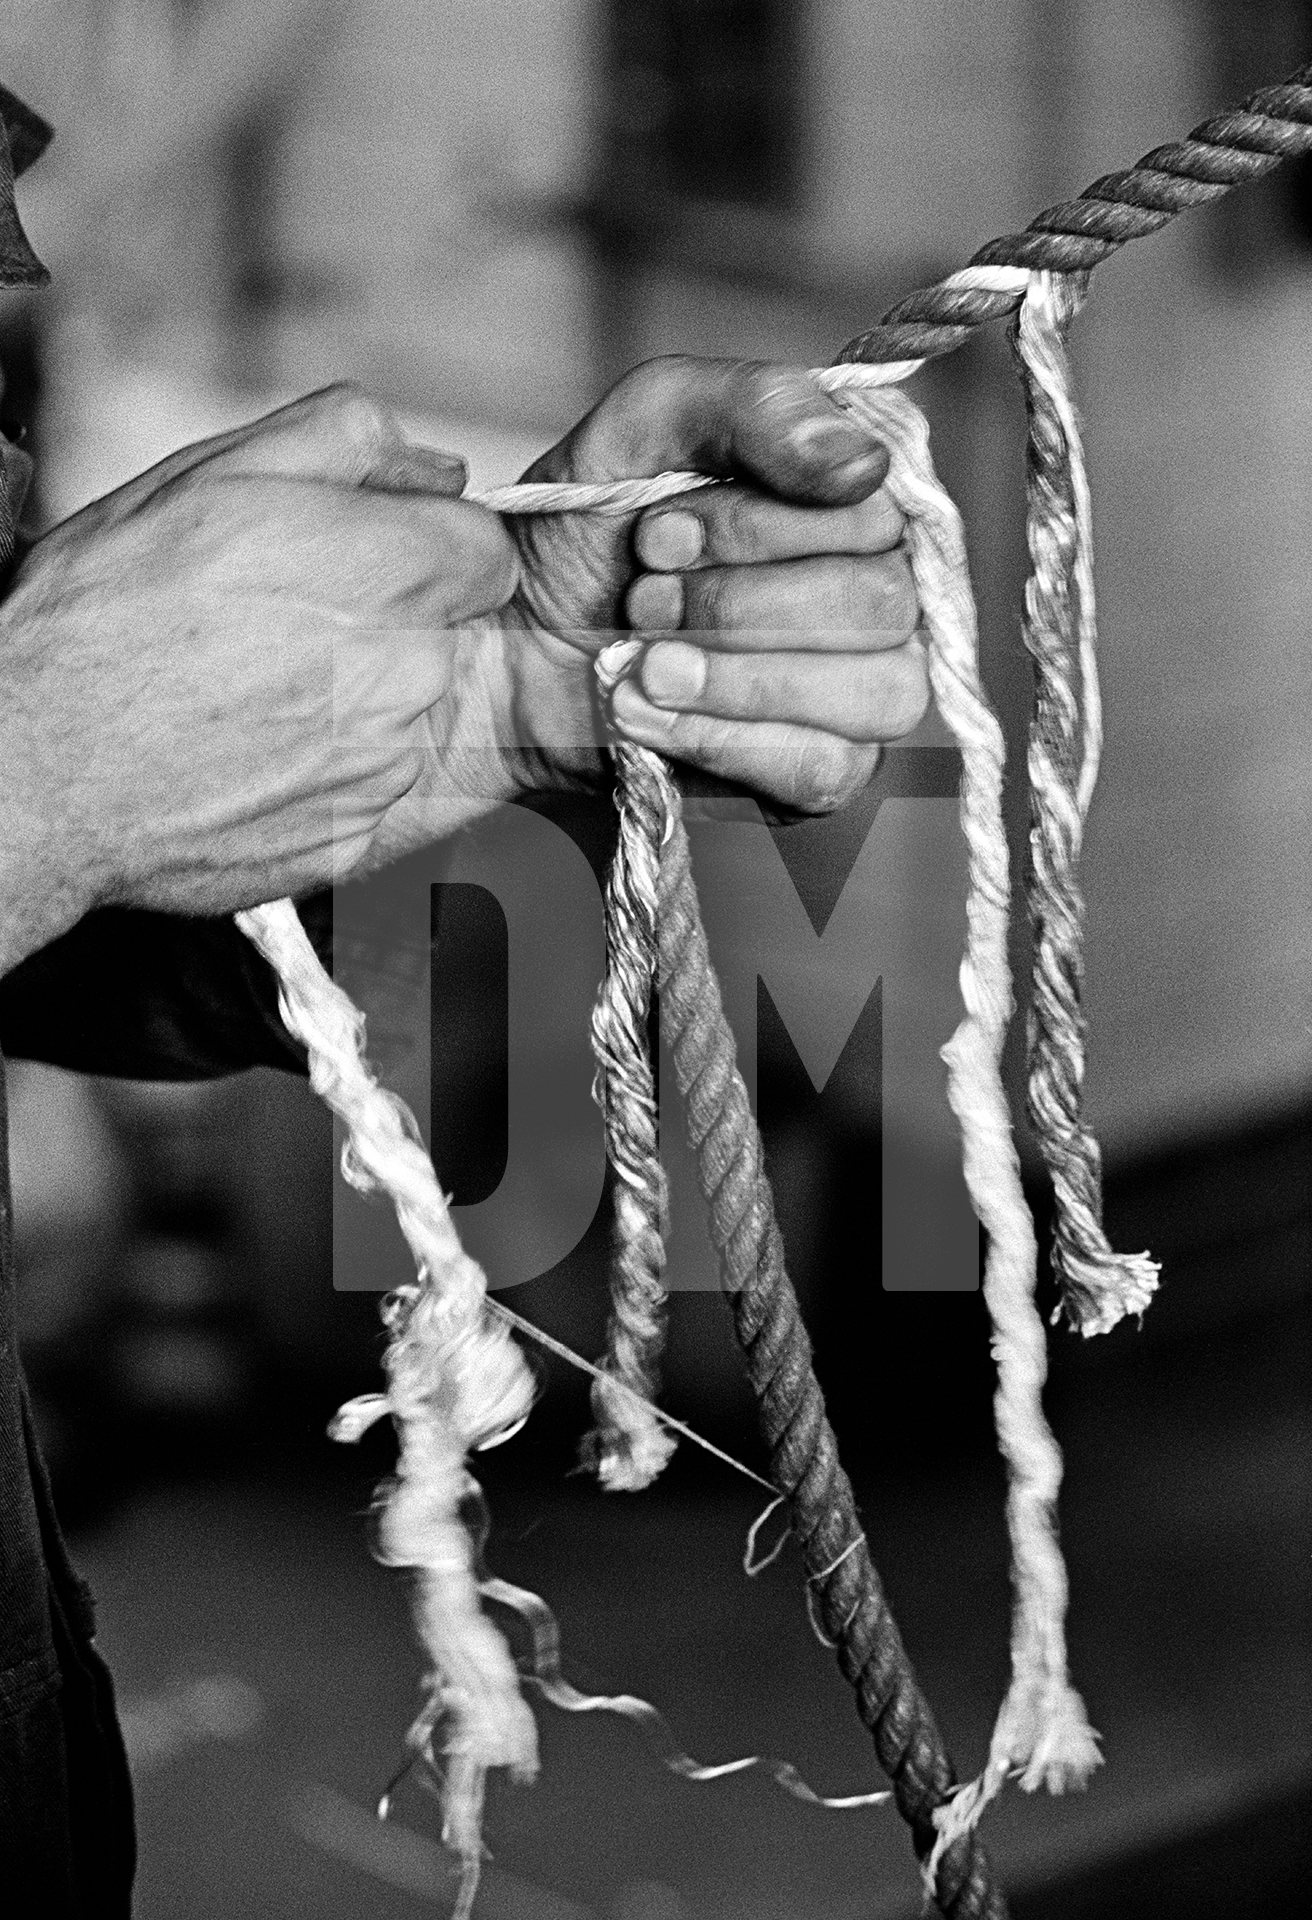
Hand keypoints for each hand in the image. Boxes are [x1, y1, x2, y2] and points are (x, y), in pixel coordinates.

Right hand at [0, 385, 516, 970]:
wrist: (43, 770)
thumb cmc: (106, 620)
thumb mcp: (207, 477)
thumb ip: (342, 443)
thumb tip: (432, 466)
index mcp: (386, 569)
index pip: (487, 551)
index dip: (428, 547)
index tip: (371, 557)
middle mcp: (406, 671)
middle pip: (446, 633)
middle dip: (386, 621)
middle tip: (281, 623)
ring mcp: (383, 763)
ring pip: (407, 712)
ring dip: (353, 698)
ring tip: (251, 691)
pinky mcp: (354, 835)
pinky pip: (367, 787)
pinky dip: (322, 771)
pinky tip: (248, 752)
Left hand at [496, 356, 928, 813]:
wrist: (507, 650)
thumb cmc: (587, 533)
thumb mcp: (647, 423)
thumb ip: (759, 405)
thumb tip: (861, 461)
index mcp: (854, 500)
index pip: (877, 510)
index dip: (759, 527)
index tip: (657, 534)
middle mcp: (880, 591)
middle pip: (879, 603)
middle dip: (735, 605)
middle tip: (642, 601)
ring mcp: (861, 691)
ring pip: (875, 691)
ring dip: (736, 677)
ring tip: (643, 661)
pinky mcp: (820, 773)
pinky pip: (825, 768)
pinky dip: (723, 739)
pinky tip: (651, 712)